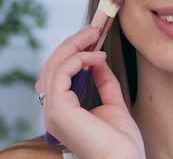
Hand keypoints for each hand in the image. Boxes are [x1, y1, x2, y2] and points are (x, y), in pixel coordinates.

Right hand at [36, 26, 144, 158]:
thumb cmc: (121, 143)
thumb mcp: (113, 104)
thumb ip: (104, 82)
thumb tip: (99, 60)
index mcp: (62, 112)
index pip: (56, 75)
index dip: (72, 53)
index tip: (92, 38)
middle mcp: (52, 111)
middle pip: (51, 66)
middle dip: (71, 44)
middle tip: (92, 29)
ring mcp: (53, 111)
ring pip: (54, 66)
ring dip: (75, 45)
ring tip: (94, 35)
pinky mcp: (59, 110)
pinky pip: (61, 72)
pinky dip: (78, 58)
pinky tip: (97, 56)